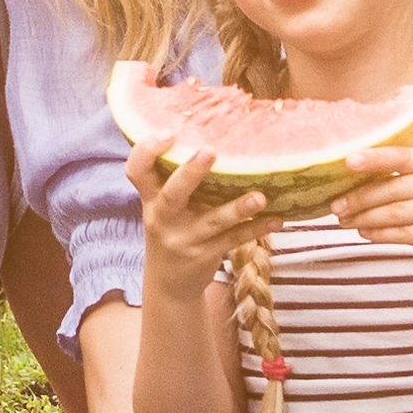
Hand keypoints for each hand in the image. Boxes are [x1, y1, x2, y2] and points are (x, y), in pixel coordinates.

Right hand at [129, 141, 273, 298]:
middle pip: (172, 193)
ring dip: (237, 208)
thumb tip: (209, 128)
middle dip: (190, 173)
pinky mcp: (206, 255)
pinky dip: (256, 229)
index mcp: (150, 198)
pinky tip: (276, 219)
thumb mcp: (162, 205)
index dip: (147, 150)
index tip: (169, 132)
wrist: (168, 284)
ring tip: (259, 196)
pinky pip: (234, 240)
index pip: (136, 170)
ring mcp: (185, 238)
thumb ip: (175, 176)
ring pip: (212, 221)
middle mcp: (163, 217)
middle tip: (210, 151)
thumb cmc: (172, 228)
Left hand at [318, 142, 412, 292]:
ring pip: (396, 211)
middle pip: (395, 187)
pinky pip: (404, 232)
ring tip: (345, 220)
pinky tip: (365, 232)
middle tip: (335, 205)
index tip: (346, 161)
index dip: (374, 158)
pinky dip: (380, 233)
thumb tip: (364, 179)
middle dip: (360, 197)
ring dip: (366, 216)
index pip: (405, 157)